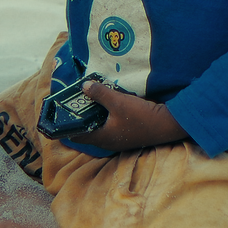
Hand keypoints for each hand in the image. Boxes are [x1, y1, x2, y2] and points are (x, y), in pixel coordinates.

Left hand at [75, 83, 189, 151]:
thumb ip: (99, 93)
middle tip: (73, 102)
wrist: (167, 124)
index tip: (60, 114)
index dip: (66, 126)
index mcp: (102, 138)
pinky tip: (106, 103)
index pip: (76, 136)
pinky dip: (104, 116)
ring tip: (87, 100)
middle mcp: (108, 141)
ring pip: (99, 127)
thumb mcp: (117, 102)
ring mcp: (118, 138)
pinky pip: (109, 125)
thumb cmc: (140, 116)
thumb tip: (83, 86)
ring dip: (93, 115)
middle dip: (79, 117)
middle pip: (87, 130)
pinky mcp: (127, 133)